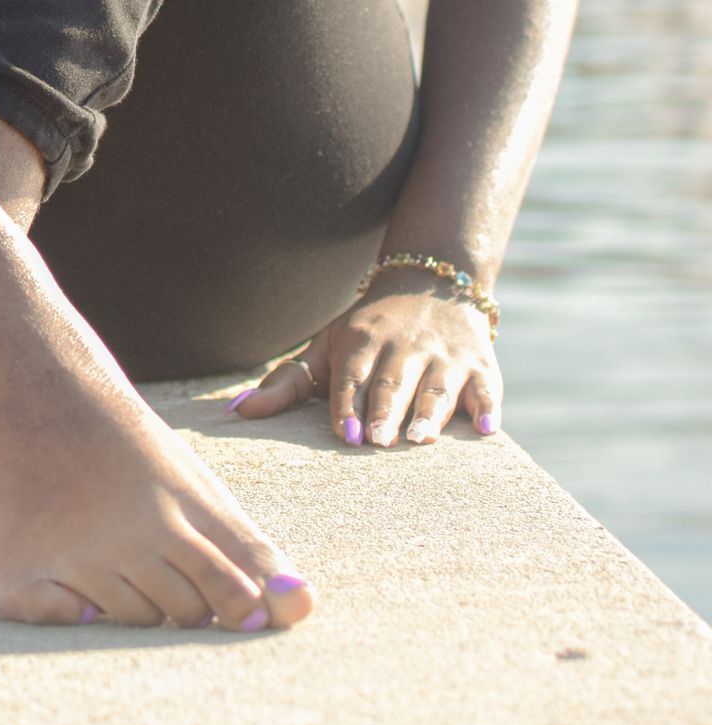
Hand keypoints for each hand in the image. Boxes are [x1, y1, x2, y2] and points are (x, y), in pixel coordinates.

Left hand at [231, 276, 500, 446]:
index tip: (346, 433)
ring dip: (430, 412)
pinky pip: (486, 387)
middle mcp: (404, 346)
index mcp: (362, 342)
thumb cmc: (367, 333)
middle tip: (378, 441)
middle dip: (385, 410)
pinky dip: (487, 407)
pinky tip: (486, 430)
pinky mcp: (481, 364)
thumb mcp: (327, 347)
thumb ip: (287, 382)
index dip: (348, 403)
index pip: (352, 375)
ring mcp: (445, 355)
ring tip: (419, 440)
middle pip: (394, 382)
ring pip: (437, 386)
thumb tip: (237, 413)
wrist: (430, 283)